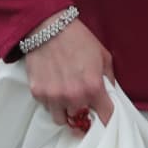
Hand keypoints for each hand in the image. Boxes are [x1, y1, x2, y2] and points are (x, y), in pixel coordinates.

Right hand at [24, 18, 115, 132]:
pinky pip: (47, 107)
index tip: (105, 118)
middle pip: (81, 121)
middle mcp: (73, 96)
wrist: (49, 27)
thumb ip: (109, 78)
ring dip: (66, 111)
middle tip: (82, 101)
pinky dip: (51, 101)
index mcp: (93, 87)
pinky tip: (54, 86)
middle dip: (83, 112)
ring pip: (62, 119)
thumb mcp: (103, 55)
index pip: (105, 117)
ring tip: (66, 96)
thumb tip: (110, 92)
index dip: (107, 118)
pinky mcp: (38, 93)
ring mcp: (54, 96)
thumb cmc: (77, 38)